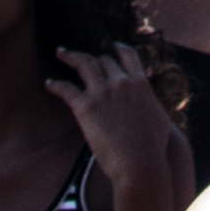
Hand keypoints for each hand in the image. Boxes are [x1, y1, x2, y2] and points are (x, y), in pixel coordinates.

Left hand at [46, 46, 185, 209]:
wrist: (140, 163)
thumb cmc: (153, 148)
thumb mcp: (160, 119)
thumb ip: (151, 104)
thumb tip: (149, 102)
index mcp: (140, 84)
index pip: (128, 55)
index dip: (117, 48)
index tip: (111, 47)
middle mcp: (121, 82)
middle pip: (103, 59)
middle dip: (93, 57)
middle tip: (83, 56)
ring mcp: (103, 93)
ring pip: (84, 64)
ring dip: (70, 56)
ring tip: (61, 53)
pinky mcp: (86, 107)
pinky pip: (66, 89)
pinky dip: (56, 85)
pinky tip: (49, 84)